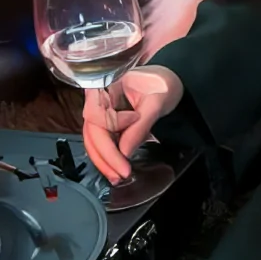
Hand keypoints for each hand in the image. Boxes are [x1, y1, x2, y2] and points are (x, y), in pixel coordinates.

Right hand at [81, 63, 182, 185]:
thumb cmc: (161, 84)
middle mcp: (97, 102)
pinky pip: (101, 142)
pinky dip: (107, 158)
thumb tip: (124, 152)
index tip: (136, 120)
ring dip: (104, 161)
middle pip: (92, 132)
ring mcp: (101, 114)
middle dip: (105, 155)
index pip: (97, 113)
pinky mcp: (107, 126)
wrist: (168, 83)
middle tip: (122, 172)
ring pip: (93, 141)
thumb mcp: (156, 102)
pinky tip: (115, 170)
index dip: (114, 123)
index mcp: (105, 87)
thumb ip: (139, 127)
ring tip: (117, 176)